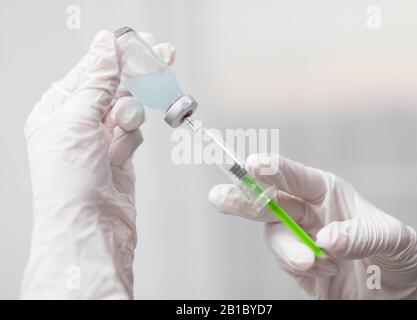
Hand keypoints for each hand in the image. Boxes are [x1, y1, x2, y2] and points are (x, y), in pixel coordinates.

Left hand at [22, 30, 174, 298]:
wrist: (91, 229)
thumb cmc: (69, 183)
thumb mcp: (77, 119)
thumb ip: (96, 80)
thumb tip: (105, 45)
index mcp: (56, 111)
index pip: (89, 71)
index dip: (114, 55)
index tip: (140, 42)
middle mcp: (76, 124)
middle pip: (111, 87)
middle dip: (134, 75)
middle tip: (163, 57)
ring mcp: (100, 142)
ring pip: (126, 108)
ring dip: (130, 113)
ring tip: (123, 126)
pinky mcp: (120, 157)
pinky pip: (133, 133)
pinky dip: (133, 137)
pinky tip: (123, 150)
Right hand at [209, 154, 416, 298]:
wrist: (399, 295)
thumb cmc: (399, 257)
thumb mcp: (392, 240)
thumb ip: (360, 236)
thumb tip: (327, 238)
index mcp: (327, 192)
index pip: (296, 177)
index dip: (274, 170)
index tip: (254, 164)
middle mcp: (308, 212)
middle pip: (268, 200)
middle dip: (244, 197)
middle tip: (220, 198)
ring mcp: (300, 239)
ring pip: (273, 234)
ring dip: (287, 248)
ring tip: (310, 262)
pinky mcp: (296, 266)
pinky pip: (284, 261)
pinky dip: (297, 265)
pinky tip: (321, 269)